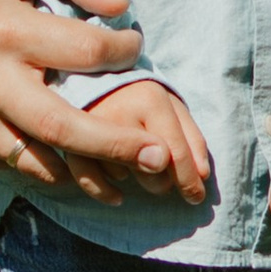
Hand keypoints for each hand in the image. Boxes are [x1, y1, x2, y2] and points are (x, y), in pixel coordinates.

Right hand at [0, 0, 150, 198]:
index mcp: (3, 28)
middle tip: (162, 155)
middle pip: (62, 125)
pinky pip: (22, 168)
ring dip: (94, 173)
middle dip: (117, 144)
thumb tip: (118, 4)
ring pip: (43, 160)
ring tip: (137, 175)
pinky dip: (61, 174)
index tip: (133, 46)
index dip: (122, 50)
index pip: (82, 50)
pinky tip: (91, 173)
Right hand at [82, 76, 213, 205]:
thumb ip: (191, 137)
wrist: (89, 73)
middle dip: (162, 178)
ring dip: (133, 176)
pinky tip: (118, 196)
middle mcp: (119, 113)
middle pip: (152, 173)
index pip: (175, 153)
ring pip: (124, 177)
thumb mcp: (171, 105)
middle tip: (158, 166)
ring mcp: (90, 128)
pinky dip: (105, 192)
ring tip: (131, 159)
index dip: (189, 181)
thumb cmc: (138, 93)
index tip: (196, 198)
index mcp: (150, 99)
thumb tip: (202, 175)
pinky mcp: (68, 140)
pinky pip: (90, 181)